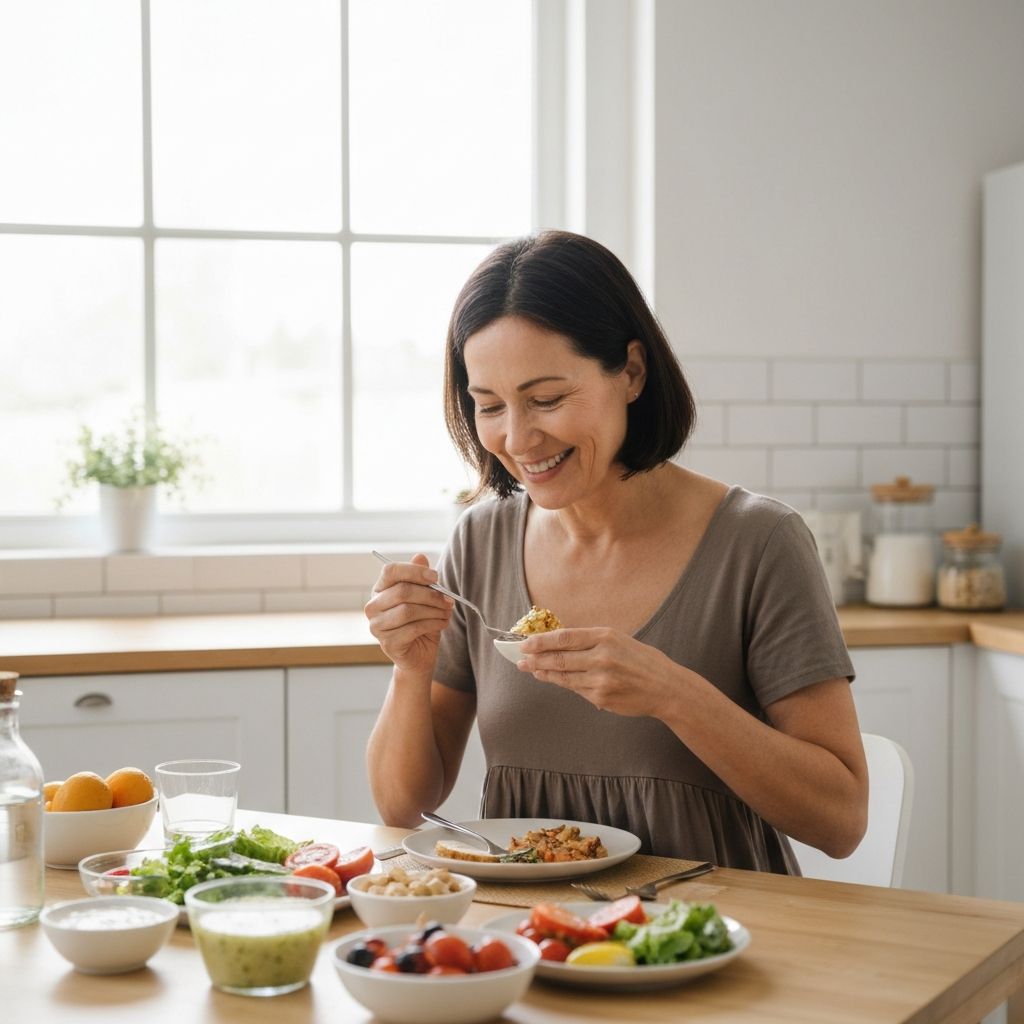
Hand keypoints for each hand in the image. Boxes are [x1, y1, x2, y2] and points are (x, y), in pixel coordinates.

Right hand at [364, 553, 453, 673]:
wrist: (420, 654)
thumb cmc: (421, 622)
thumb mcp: (425, 597)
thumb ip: (421, 579)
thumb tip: (420, 557)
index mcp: (380, 589)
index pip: (390, 571)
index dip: (414, 571)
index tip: (435, 577)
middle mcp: (373, 606)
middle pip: (402, 591)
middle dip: (430, 595)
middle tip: (448, 599)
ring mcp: (377, 626)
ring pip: (408, 611)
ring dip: (433, 610)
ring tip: (446, 612)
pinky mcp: (388, 643)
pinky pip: (413, 628)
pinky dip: (433, 624)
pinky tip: (442, 623)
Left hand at [514, 626, 679, 716]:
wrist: (665, 687)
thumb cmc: (642, 660)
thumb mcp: (619, 640)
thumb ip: (591, 641)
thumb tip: (557, 642)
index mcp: (606, 637)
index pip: (565, 637)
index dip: (541, 641)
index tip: (525, 643)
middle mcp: (602, 657)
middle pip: (559, 658)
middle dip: (536, 658)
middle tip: (520, 659)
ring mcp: (601, 679)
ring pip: (563, 676)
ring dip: (544, 673)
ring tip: (530, 669)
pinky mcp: (601, 697)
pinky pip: (575, 689)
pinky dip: (560, 683)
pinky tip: (551, 679)